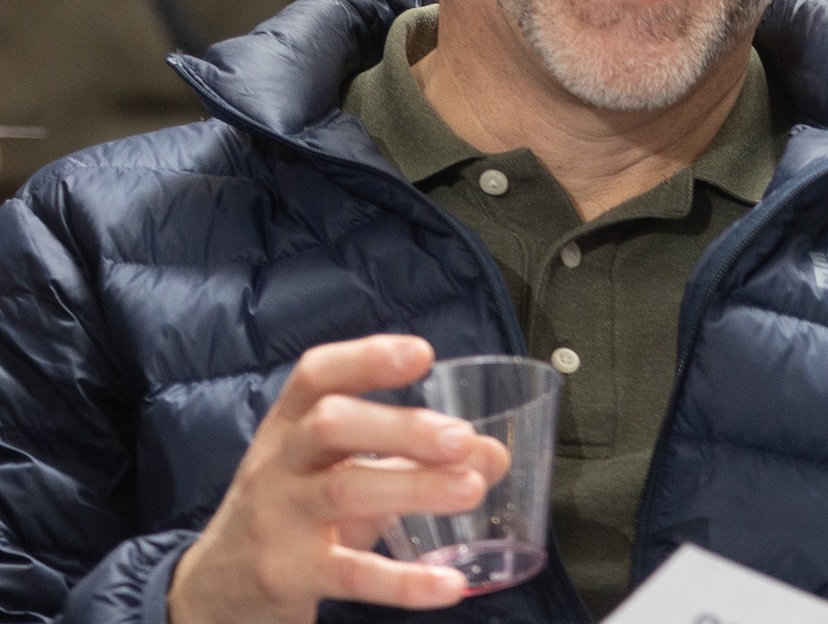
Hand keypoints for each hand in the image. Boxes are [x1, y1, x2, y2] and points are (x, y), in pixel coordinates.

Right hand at [168, 335, 509, 623]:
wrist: (212, 594)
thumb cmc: (293, 511)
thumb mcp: (341, 473)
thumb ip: (412, 457)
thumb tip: (494, 454)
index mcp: (288, 425)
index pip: (316, 374)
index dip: (367, 358)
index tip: (423, 354)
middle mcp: (277, 463)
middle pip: (331, 425)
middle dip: (400, 426)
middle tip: (462, 437)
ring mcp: (277, 520)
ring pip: (343, 492)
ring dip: (413, 487)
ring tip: (473, 489)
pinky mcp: (287, 576)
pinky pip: (349, 575)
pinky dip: (403, 582)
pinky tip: (450, 584)